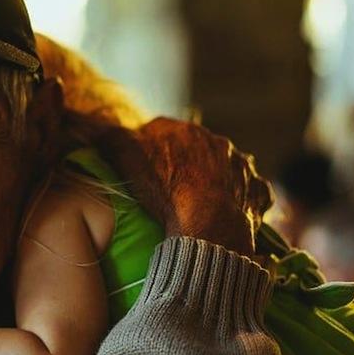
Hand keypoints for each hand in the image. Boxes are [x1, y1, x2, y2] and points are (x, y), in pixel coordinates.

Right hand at [98, 118, 273, 256]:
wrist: (207, 225)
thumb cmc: (164, 189)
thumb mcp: (124, 156)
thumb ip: (109, 137)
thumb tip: (96, 129)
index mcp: (183, 130)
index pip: (161, 131)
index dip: (150, 147)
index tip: (143, 168)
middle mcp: (215, 141)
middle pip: (195, 147)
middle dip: (185, 160)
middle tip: (171, 187)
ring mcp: (241, 166)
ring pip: (225, 166)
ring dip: (215, 177)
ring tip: (200, 202)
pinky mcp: (257, 191)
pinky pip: (249, 191)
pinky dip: (241, 198)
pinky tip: (230, 212)